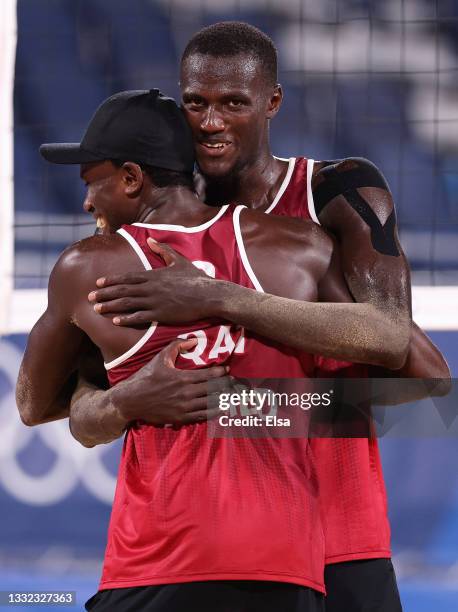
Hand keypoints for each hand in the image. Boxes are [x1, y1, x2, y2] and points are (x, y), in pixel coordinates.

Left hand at [88, 238, 226, 325]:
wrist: (209, 295)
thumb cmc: (196, 278)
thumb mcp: (179, 261)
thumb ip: (163, 250)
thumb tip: (150, 240)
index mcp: (154, 275)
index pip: (127, 277)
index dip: (111, 280)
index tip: (97, 283)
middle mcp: (151, 287)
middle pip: (122, 290)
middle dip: (104, 294)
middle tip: (89, 297)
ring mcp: (155, 301)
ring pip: (127, 303)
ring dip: (110, 306)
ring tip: (96, 309)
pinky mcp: (162, 314)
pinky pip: (140, 317)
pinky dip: (126, 319)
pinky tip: (115, 321)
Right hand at [112, 338, 235, 424]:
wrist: (131, 400)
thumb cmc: (146, 377)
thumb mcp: (160, 358)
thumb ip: (177, 345)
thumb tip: (193, 340)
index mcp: (183, 378)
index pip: (210, 375)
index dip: (222, 373)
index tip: (228, 370)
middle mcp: (187, 393)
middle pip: (214, 390)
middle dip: (226, 386)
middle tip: (235, 384)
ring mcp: (185, 407)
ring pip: (211, 404)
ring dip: (223, 400)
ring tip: (233, 397)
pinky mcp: (181, 418)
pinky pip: (202, 416)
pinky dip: (214, 412)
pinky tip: (221, 409)